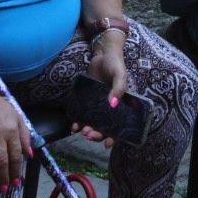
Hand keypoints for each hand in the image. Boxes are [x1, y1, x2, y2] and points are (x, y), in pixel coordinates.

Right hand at [0, 73, 31, 193]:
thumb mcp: (16, 116)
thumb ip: (24, 135)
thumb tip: (29, 154)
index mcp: (13, 130)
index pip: (16, 155)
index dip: (16, 170)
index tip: (16, 182)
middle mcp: (0, 134)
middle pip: (3, 160)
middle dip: (3, 177)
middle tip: (3, 190)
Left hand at [71, 29, 128, 147]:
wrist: (102, 53)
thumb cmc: (115, 64)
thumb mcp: (120, 75)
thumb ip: (118, 89)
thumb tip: (113, 105)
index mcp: (123, 105)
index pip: (122, 126)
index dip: (116, 137)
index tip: (108, 144)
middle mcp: (111, 108)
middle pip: (106, 127)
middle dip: (97, 134)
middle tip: (89, 135)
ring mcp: (99, 105)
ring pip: (94, 123)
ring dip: (88, 130)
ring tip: (82, 131)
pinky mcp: (88, 100)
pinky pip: (84, 114)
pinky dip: (79, 122)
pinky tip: (74, 126)